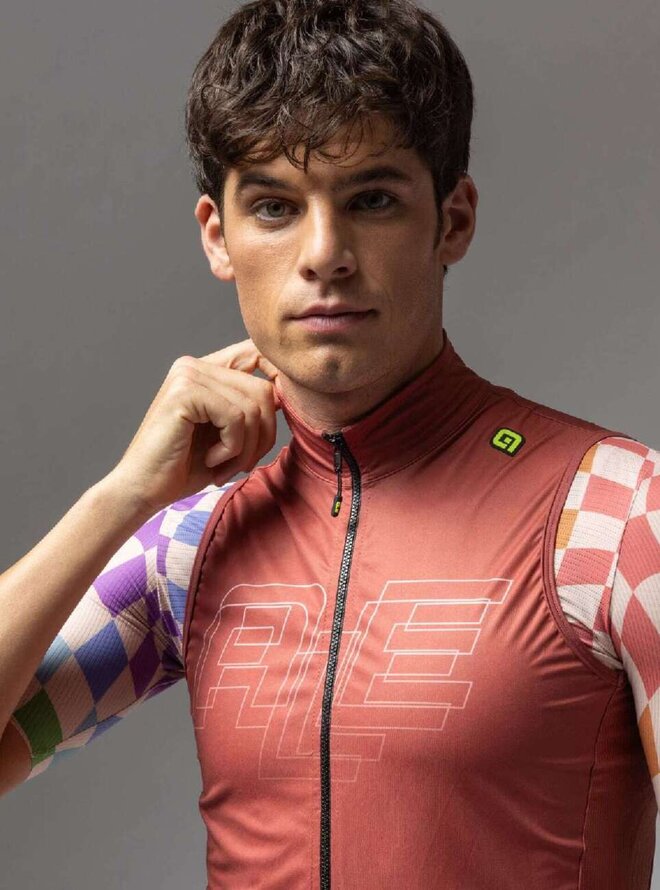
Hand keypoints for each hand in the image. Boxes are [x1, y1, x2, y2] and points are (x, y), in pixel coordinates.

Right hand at [106, 338, 280, 514]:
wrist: (143, 491)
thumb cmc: (184, 467)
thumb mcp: (228, 435)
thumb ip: (251, 409)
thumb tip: (286, 393)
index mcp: (204, 370)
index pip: (258, 355)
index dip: (280, 381)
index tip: (281, 417)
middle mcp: (194, 365)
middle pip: (263, 389)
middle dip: (263, 435)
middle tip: (241, 464)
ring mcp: (188, 375)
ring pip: (253, 407)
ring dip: (246, 447)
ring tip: (223, 465)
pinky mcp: (184, 392)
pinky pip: (236, 418)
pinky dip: (232, 448)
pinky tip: (211, 460)